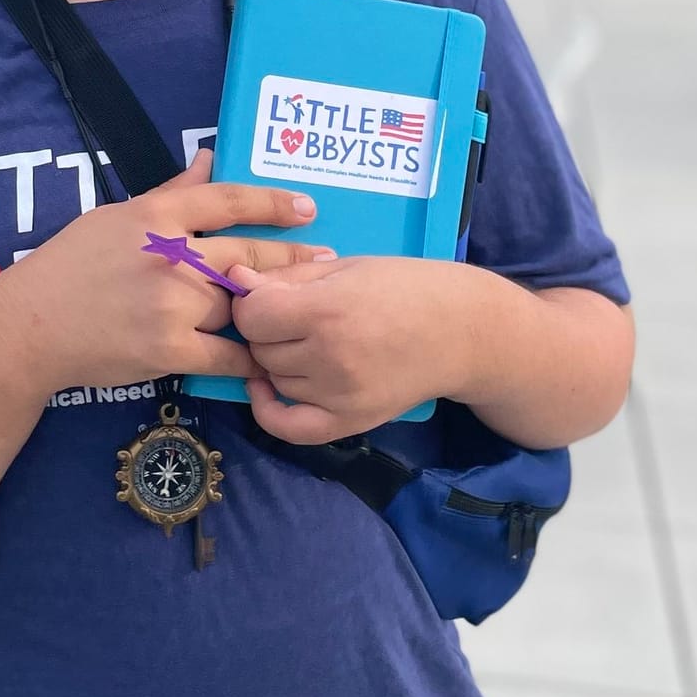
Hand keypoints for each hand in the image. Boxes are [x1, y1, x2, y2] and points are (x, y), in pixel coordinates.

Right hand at [0, 148, 331, 398]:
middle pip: (246, 254)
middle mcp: (168, 256)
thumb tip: (209, 159)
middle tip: (327, 260)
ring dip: (271, 311)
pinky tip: (271, 361)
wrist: (31, 327)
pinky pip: (226, 355)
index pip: (227, 200)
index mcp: (155, 218)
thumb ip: (170, 194)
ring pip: (238, 305)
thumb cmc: (70, 267)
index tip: (307, 208)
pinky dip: (249, 360)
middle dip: (291, 258)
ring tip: (303, 312)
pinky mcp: (169, 350)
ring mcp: (171, 304)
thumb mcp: (115, 217)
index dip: (272, 202)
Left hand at [232, 256, 465, 443]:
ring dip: (276, 362)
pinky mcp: (350, 421)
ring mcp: (339, 395)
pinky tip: (266, 388)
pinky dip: (269, 410)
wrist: (462, 331)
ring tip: (304, 342)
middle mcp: (330, 357)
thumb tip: (234, 282)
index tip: (268, 296)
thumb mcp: (346, 267)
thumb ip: (288, 278)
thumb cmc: (406, 287)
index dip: (252, 303)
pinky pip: (289, 428)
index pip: (252, 316)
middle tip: (291, 317)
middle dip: (265, 331)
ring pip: (274, 380)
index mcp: (327, 310)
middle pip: (260, 349)